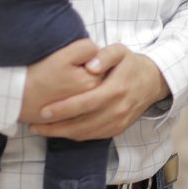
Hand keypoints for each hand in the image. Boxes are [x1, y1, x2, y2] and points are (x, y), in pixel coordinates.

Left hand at [31, 45, 169, 140]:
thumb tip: (90, 66)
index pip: (86, 103)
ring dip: (61, 134)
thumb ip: (105, 55)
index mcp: (116, 90)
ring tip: (41, 129)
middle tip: (33, 125)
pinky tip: (60, 130)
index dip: (64, 109)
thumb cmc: (131, 64)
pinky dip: (74, 136)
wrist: (154, 82)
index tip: (43, 111)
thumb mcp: (121, 51)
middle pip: (82, 124)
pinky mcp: (118, 129)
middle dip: (56, 127)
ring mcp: (118, 122)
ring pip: (85, 134)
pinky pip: (93, 136)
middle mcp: (117, 110)